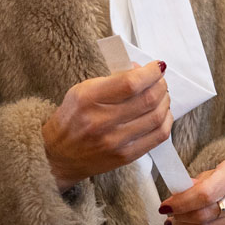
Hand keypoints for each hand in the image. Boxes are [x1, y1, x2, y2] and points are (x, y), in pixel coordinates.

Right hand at [41, 61, 171, 190]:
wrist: (58, 156)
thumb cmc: (71, 119)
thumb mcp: (82, 90)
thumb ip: (112, 79)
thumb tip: (141, 70)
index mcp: (88, 99)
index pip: (130, 83)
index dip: (151, 73)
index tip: (157, 67)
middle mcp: (101, 122)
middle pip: (147, 99)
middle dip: (160, 85)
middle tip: (160, 80)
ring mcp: (114, 142)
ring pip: (156, 117)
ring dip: (165, 101)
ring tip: (161, 95)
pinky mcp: (125, 157)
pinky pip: (158, 137)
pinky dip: (166, 121)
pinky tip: (162, 113)